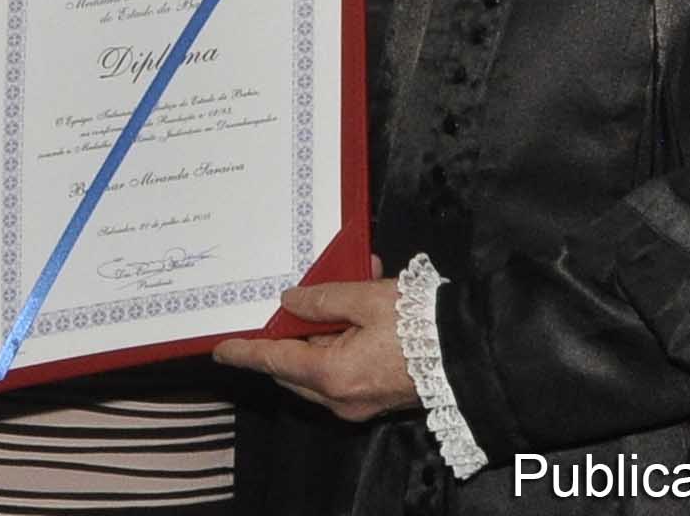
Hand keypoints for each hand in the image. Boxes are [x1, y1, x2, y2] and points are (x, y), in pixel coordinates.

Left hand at [213, 268, 417, 422]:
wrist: (470, 355)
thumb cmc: (419, 325)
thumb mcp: (367, 299)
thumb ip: (323, 299)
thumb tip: (290, 302)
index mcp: (331, 374)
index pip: (273, 361)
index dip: (245, 352)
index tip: (220, 349)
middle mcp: (339, 397)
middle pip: (294, 368)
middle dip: (287, 337)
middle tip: (289, 302)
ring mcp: (359, 403)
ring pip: (319, 369)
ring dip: (320, 333)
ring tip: (341, 286)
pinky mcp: (376, 399)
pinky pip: (344, 370)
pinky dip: (342, 342)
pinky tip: (360, 305)